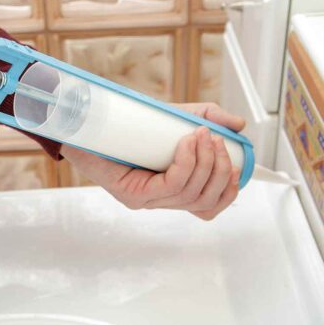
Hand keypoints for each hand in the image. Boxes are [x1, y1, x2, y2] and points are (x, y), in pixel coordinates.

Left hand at [61, 103, 245, 219]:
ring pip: (190, 193)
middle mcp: (159, 201)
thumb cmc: (127, 125)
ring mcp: (145, 201)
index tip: (237, 161)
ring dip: (205, 162)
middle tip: (216, 139)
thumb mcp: (174, 119)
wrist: (86, 127)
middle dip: (220, 170)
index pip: (208, 206)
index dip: (228, 189)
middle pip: (204, 201)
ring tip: (201, 134)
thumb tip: (238, 125)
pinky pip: (171, 185)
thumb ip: (206, 118)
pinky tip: (186, 143)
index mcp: (170, 190)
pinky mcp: (132, 195)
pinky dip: (186, 163)